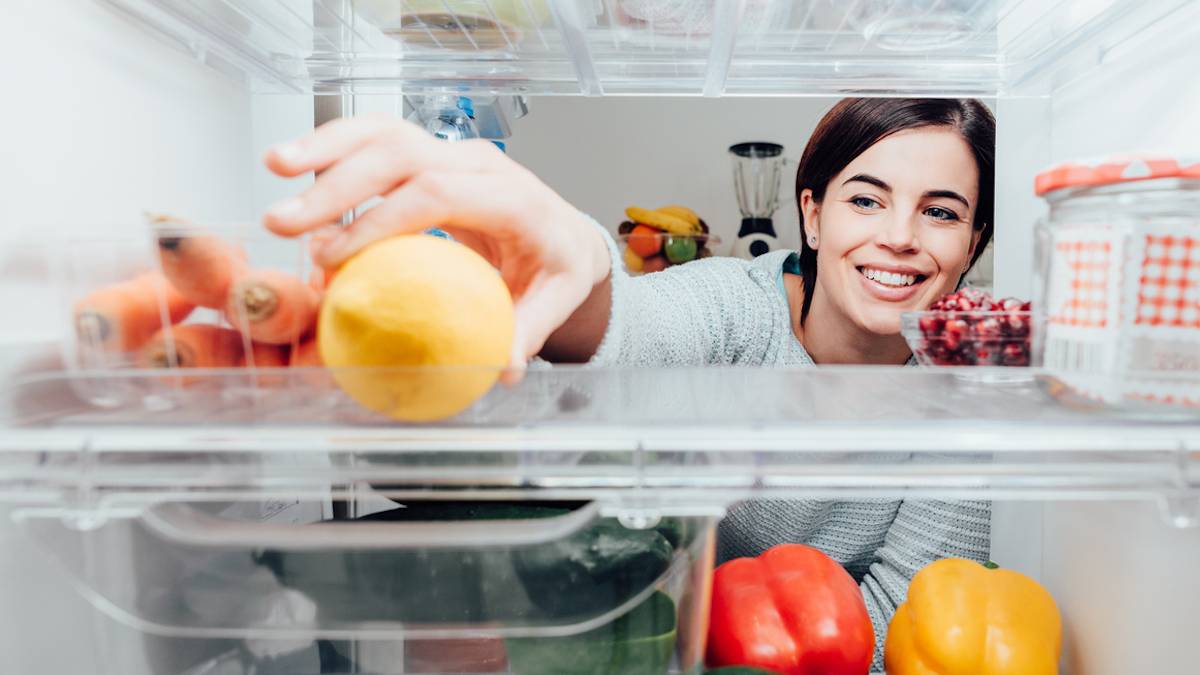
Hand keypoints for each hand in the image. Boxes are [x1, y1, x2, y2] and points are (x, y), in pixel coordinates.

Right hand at [262, 114, 611, 374]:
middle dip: (337, 185)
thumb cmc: (555, 267)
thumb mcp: (555, 300)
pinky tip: (291, 163)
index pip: (438, 194)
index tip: (334, 257)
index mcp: (513, 197)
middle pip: (402, 155)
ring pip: (384, 132)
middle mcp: (480, 163)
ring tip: (274, 166)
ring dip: (325, 147)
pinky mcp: (430, 154)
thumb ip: (528, 330)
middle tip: (285, 223)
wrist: (563, 232)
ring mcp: (452, 152)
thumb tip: (502, 368)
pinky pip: (377, 139)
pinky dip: (333, 146)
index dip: (381, 221)